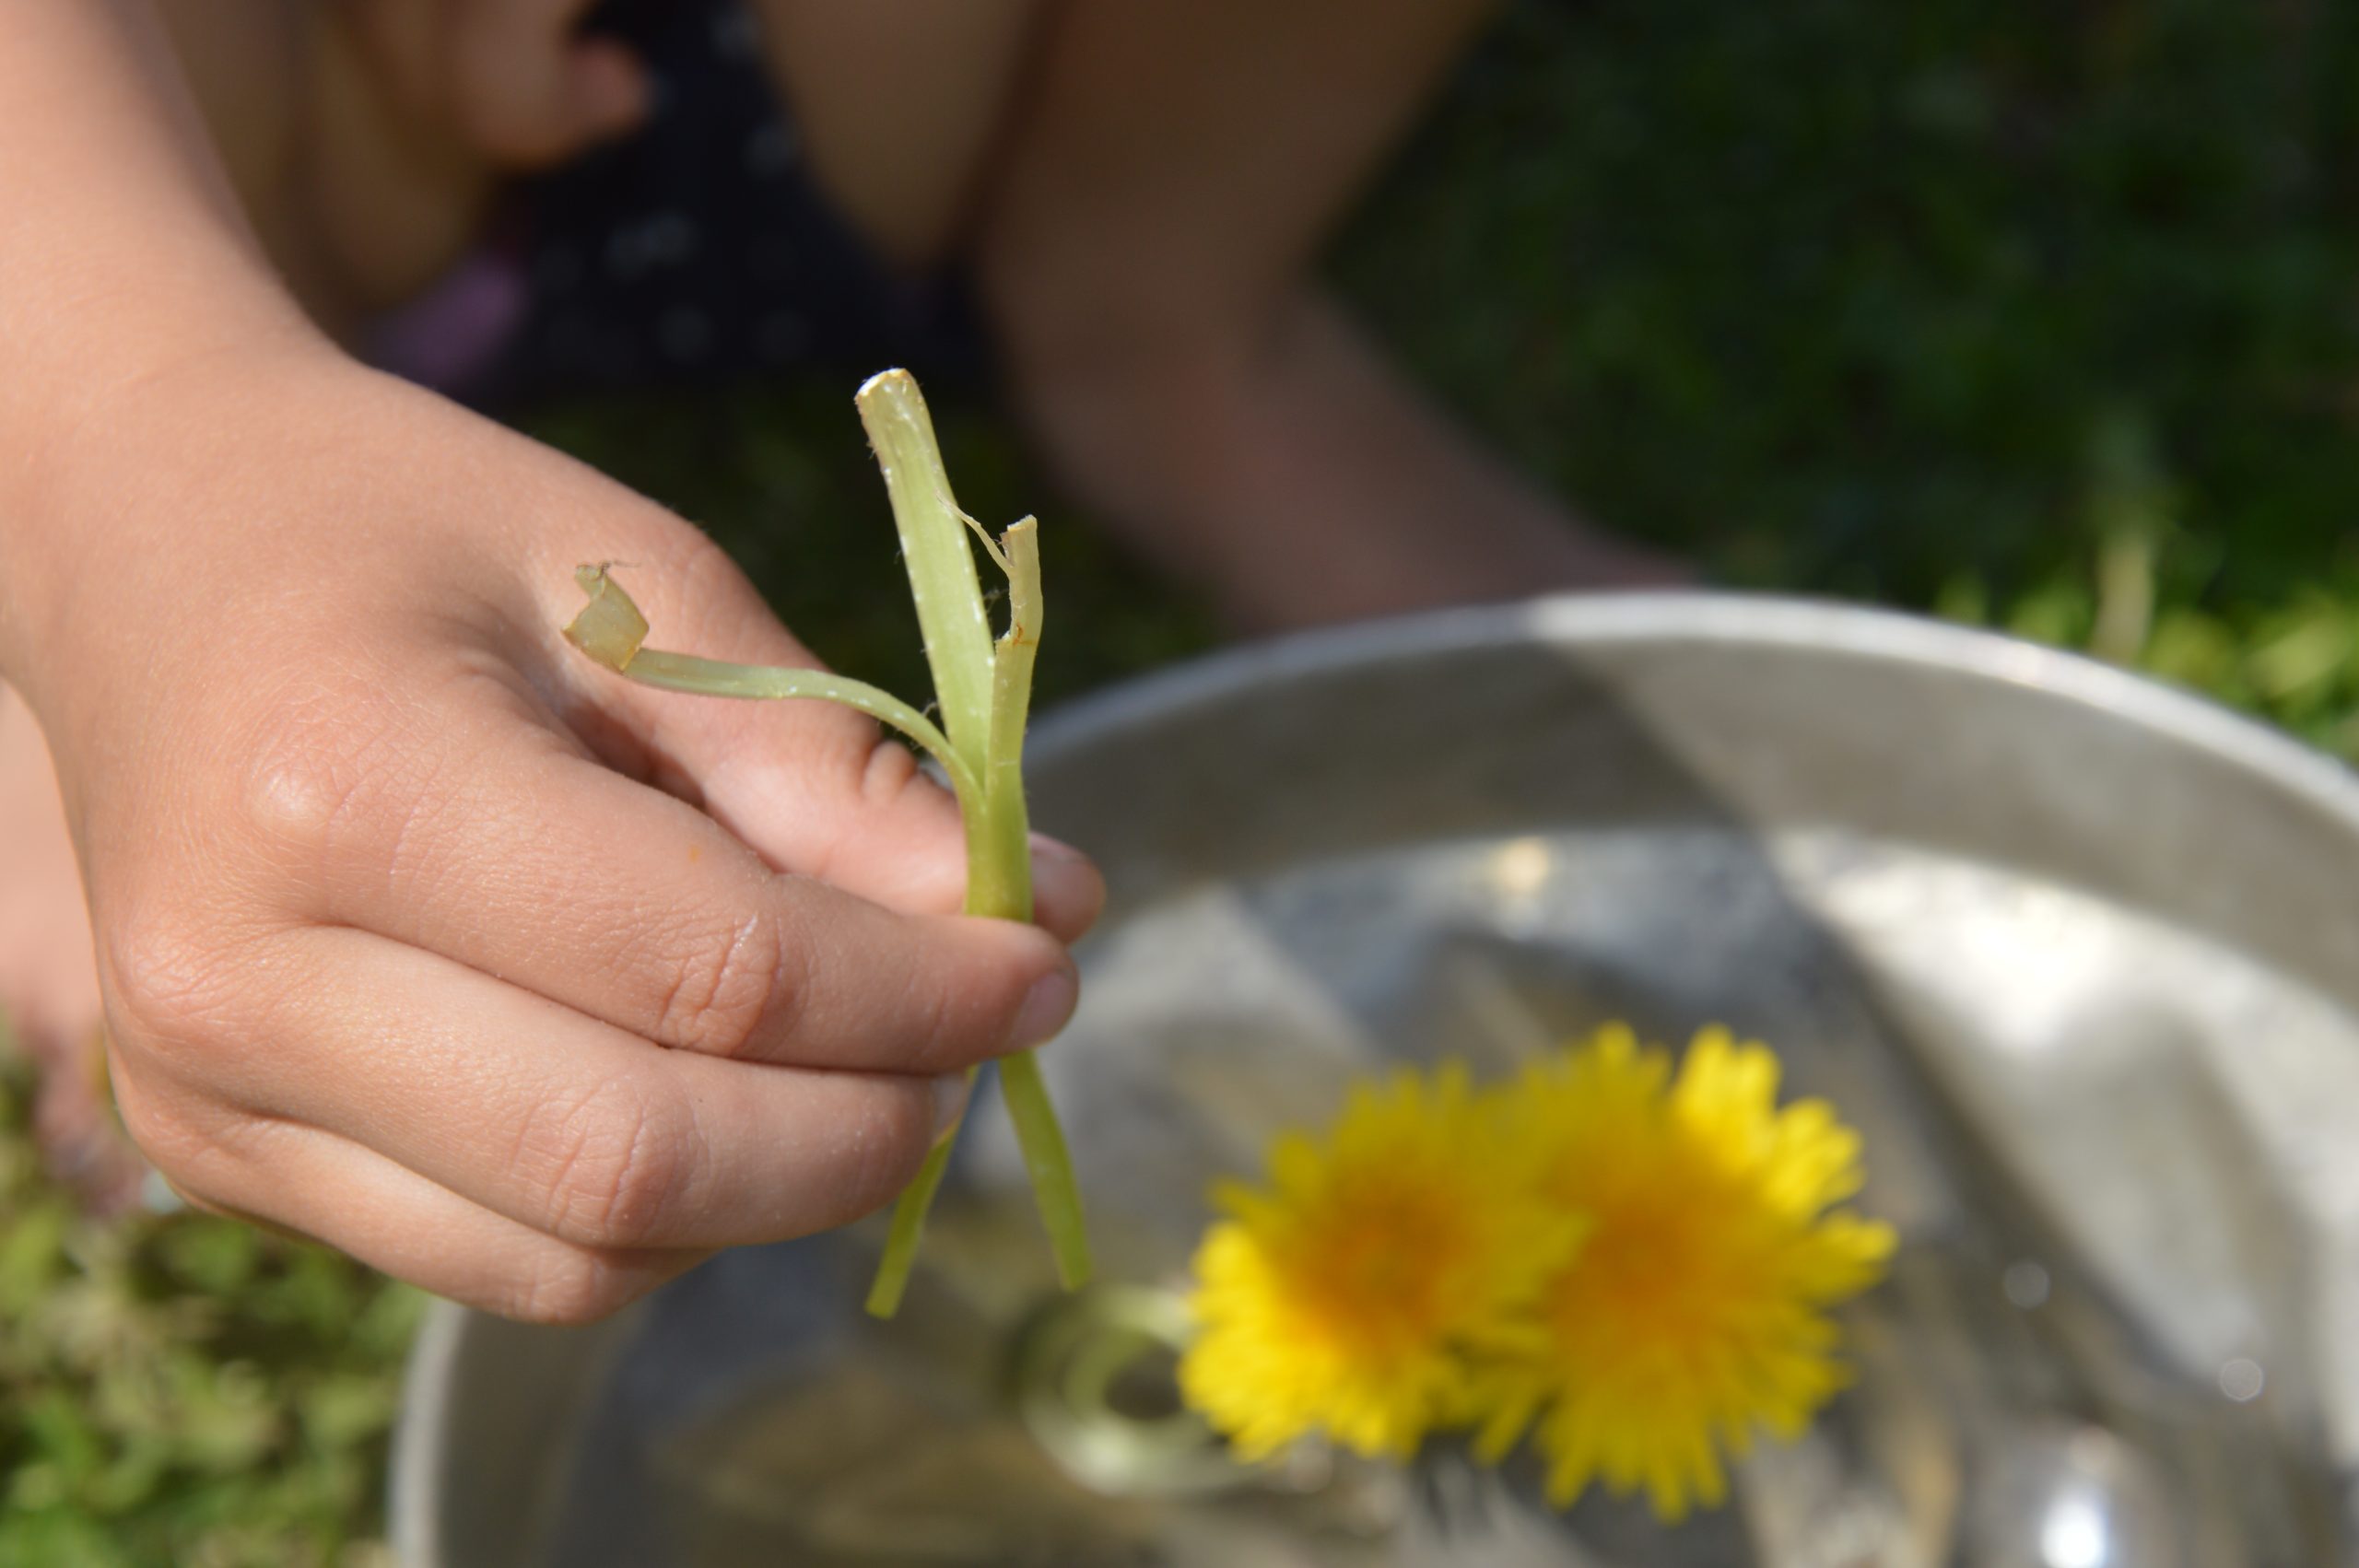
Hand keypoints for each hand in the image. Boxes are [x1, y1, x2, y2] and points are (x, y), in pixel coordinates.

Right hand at [6, 341, 1098, 1321]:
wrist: (150, 550)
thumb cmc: (409, 531)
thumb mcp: (641, 576)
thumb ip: (828, 762)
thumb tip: (1041, 914)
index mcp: (346, 785)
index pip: (709, 971)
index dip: (921, 991)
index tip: (1043, 957)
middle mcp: (243, 979)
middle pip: (639, 1160)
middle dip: (871, 1125)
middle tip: (985, 1036)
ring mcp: (207, 1098)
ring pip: (580, 1258)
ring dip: (782, 1191)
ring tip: (867, 1059)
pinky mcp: (216, 1158)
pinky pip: (506, 1265)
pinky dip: (667, 1217)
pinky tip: (728, 1096)